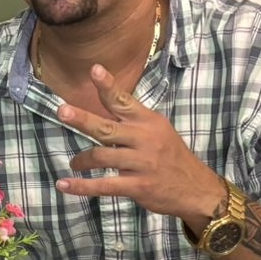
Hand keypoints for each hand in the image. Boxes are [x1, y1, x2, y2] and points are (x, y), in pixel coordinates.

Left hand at [57, 66, 225, 224]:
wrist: (198, 189)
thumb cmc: (171, 156)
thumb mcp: (159, 131)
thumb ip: (133, 120)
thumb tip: (104, 103)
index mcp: (148, 122)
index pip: (124, 101)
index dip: (108, 86)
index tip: (94, 70)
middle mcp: (144, 139)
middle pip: (106, 127)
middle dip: (83, 119)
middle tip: (62, 111)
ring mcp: (141, 163)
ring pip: (101, 156)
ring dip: (81, 160)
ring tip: (74, 163)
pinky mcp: (138, 186)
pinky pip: (104, 185)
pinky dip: (81, 186)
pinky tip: (63, 185)